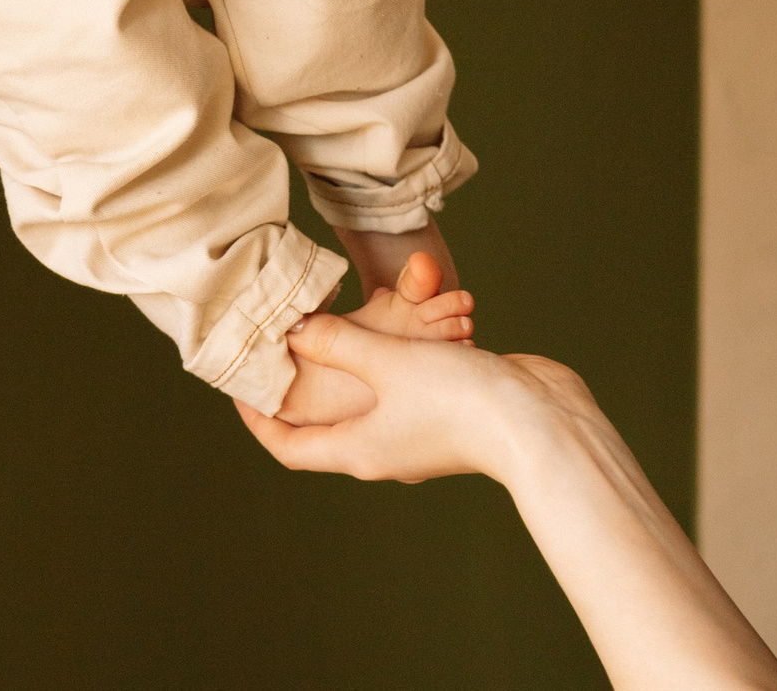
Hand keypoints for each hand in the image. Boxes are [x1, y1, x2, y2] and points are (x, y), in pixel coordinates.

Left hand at [240, 312, 582, 485]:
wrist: (540, 422)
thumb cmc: (460, 400)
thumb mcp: (387, 362)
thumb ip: (338, 342)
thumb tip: (292, 332)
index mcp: (359, 450)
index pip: (290, 448)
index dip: (257, 420)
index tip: (237, 384)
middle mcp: (383, 449)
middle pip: (322, 425)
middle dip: (295, 389)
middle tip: (273, 346)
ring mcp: (415, 434)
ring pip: (362, 401)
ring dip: (341, 368)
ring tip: (320, 326)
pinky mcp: (443, 413)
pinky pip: (398, 387)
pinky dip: (382, 360)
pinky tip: (385, 326)